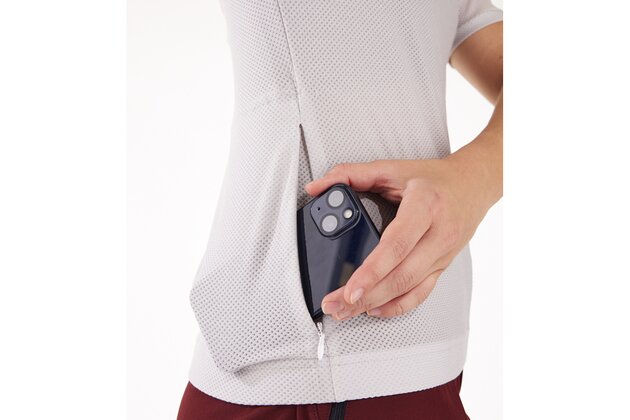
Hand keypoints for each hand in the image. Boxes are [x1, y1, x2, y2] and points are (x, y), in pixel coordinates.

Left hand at [305, 154, 499, 319]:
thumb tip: (317, 186)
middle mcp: (438, 234)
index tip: (350, 289)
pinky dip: (397, 306)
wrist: (473, 185)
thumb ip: (351, 174)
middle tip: (336, 305)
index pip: (396, 245)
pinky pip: (421, 293)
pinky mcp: (442, 266)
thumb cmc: (434, 178)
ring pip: (409, 289)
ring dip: (375, 304)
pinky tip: (375, 310)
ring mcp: (442, 254)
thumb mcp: (392, 168)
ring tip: (347, 311)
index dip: (372, 270)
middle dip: (366, 296)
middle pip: (401, 275)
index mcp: (425, 206)